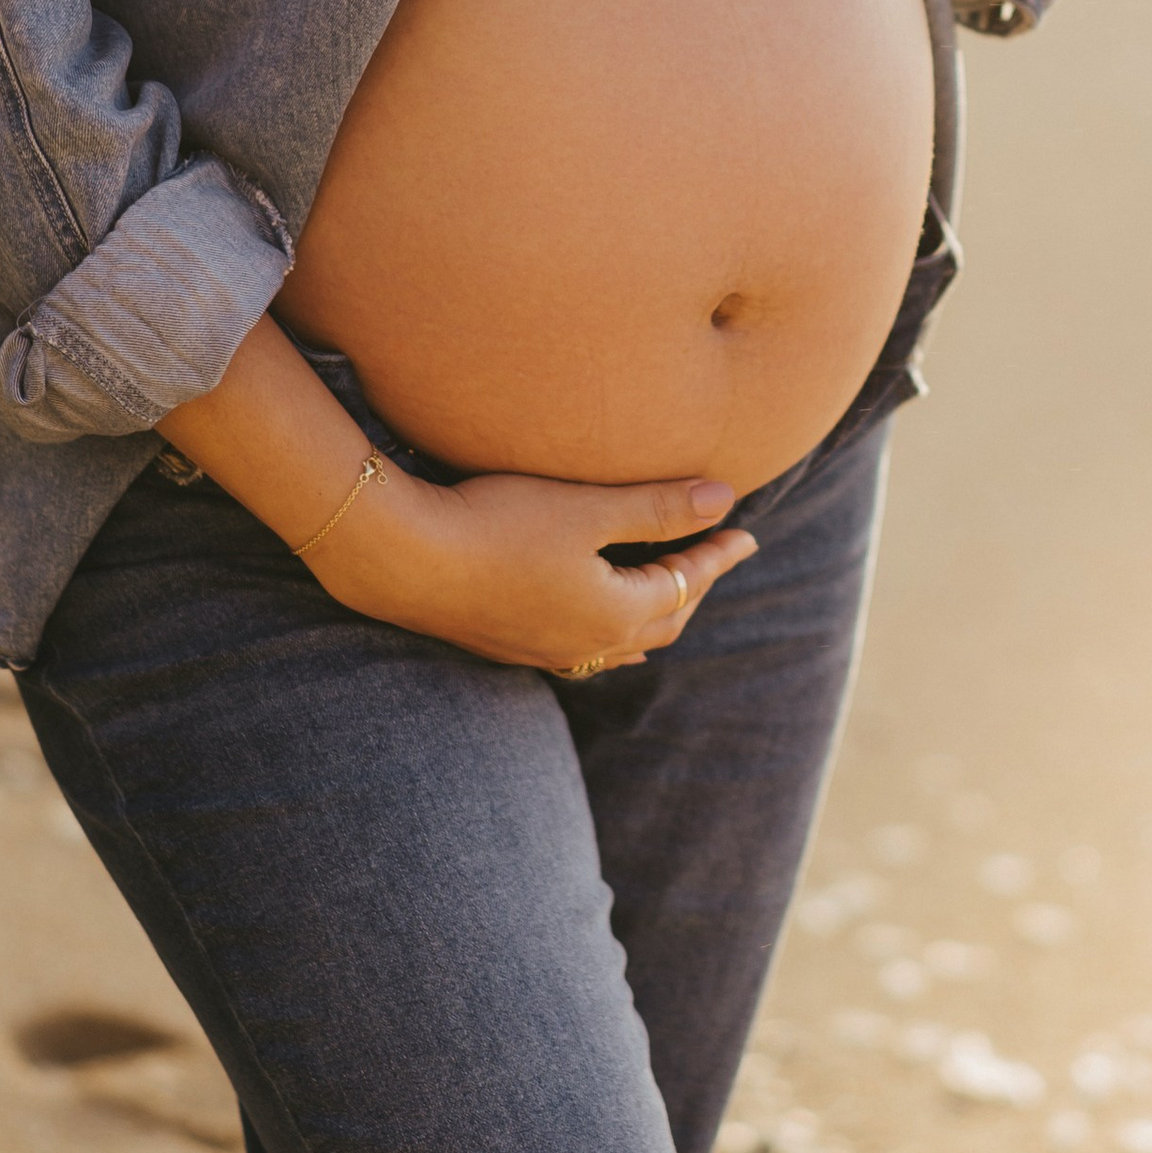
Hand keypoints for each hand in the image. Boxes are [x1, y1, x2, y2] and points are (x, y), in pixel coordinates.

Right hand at [311, 461, 756, 672]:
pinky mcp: (507, 645)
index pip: (686, 583)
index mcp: (616, 613)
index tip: (747, 533)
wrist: (405, 560)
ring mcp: (544, 652)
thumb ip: (659, 507)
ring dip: (653, 615)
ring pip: (621, 643)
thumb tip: (726, 500)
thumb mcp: (590, 508)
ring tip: (669, 595)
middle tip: (716, 557)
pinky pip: (582, 650)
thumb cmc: (499, 525)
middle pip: (662, 621)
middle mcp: (586, 645)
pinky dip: (609, 632)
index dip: (718, 555)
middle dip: (693, 587)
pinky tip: (596, 624)